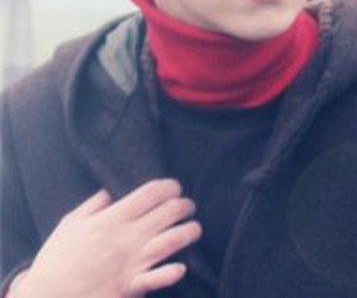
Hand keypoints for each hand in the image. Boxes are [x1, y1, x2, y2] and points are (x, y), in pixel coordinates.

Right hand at [15, 179, 201, 297]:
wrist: (46, 297)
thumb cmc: (57, 260)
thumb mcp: (69, 224)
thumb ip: (93, 205)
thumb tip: (110, 191)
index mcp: (111, 219)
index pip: (151, 193)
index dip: (170, 186)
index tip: (175, 188)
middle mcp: (125, 238)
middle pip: (168, 212)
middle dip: (185, 205)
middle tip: (188, 206)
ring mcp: (131, 262)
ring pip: (172, 240)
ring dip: (190, 232)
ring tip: (194, 229)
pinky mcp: (131, 286)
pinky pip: (157, 278)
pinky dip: (172, 272)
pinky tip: (182, 267)